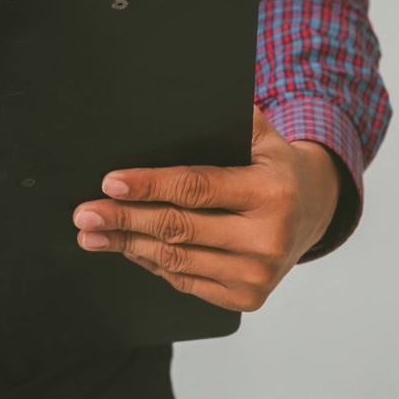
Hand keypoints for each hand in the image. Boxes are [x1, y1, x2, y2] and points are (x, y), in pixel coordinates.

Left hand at [70, 107, 342, 311]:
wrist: (313, 212)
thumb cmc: (274, 169)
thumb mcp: (262, 135)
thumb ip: (226, 117)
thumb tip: (172, 99)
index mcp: (272, 193)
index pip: (197, 188)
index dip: (149, 185)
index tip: (110, 182)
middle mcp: (269, 238)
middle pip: (178, 228)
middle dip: (124, 219)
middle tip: (85, 212)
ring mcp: (258, 274)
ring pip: (176, 259)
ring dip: (127, 245)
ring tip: (92, 233)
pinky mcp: (246, 298)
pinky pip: (185, 281)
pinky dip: (151, 263)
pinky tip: (128, 248)